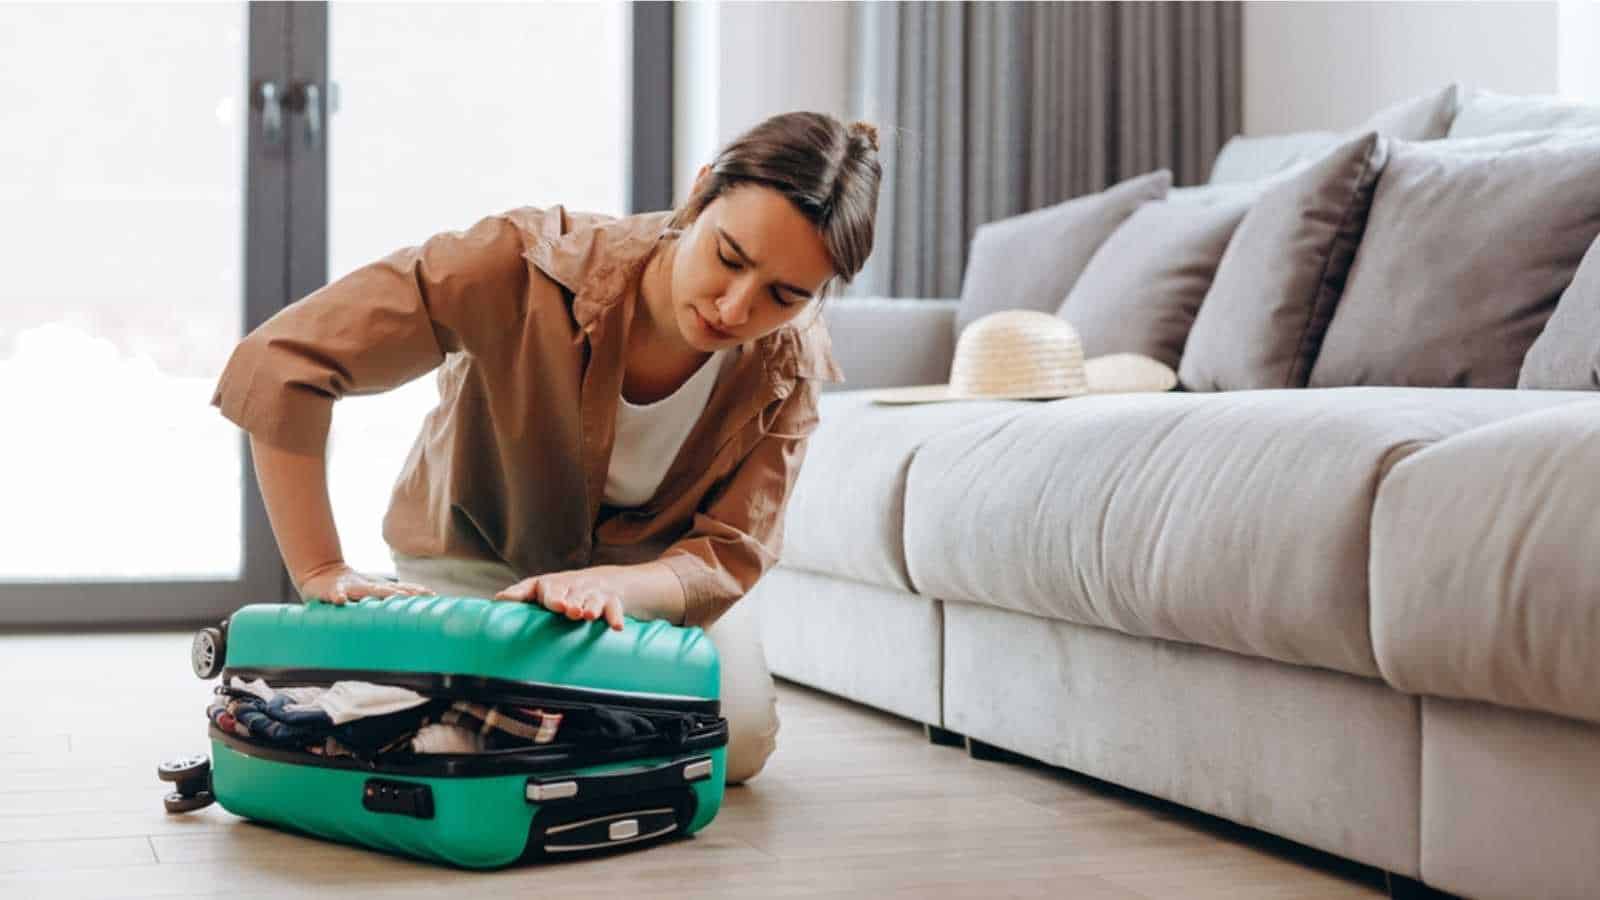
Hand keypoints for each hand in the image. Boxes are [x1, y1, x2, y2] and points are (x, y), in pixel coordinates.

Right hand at [297, 562, 435, 605]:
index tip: (431, 595)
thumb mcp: (371, 589)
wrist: (321, 573)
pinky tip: (341, 600)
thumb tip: (417, 598)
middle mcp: (366, 586)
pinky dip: (339, 595)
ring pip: (366, 590)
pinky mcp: (332, 590)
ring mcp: (350, 587)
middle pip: (387, 590)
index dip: (414, 591)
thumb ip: (391, 593)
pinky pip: (335, 593)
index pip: (400, 589)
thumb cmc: (351, 585)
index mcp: (376, 588)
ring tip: (391, 595)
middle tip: (416, 597)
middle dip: (402, 593)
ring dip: (377, 593)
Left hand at [494, 566, 626, 630]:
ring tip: (588, 615)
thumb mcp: (542, 592)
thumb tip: (495, 602)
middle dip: (563, 600)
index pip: (535, 587)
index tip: (528, 602)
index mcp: (548, 585)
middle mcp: (569, 586)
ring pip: (590, 598)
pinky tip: (616, 627)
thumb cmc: (563, 593)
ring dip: (589, 606)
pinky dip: (614, 617)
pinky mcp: (610, 601)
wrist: (603, 581)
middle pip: (565, 591)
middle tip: (564, 610)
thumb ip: (521, 596)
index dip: (530, 594)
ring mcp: (591, 593)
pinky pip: (613, 608)